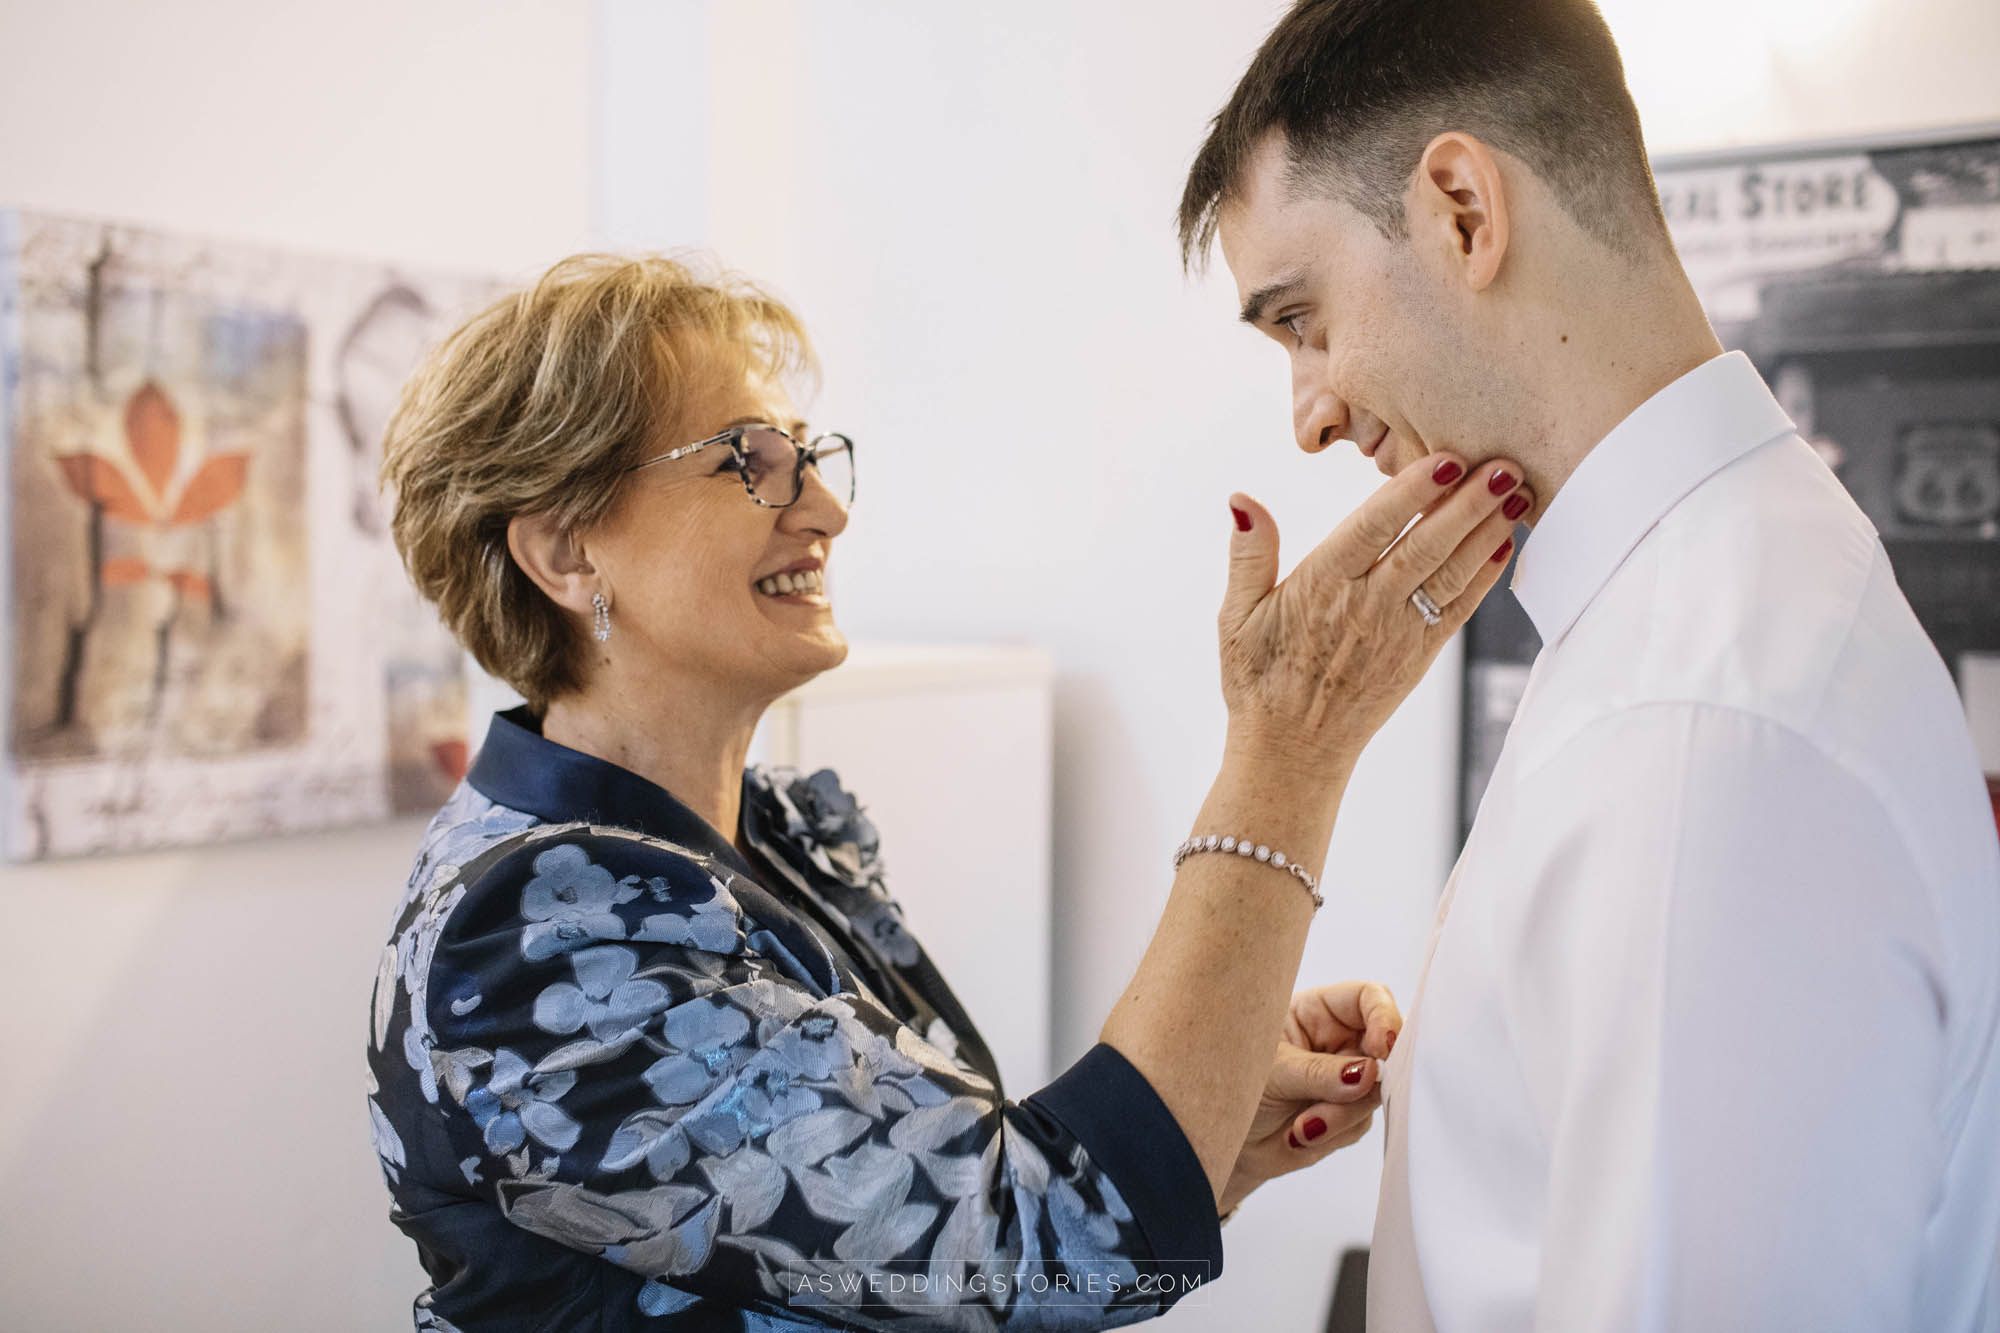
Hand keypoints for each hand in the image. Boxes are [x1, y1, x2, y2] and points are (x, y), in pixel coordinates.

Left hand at [1219, 981, 1401, 1216]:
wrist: (1218, 1138)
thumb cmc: (1231, 1086)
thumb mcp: (1272, 1072)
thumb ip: (1319, 1073)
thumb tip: (1369, 1073)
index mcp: (1315, 1011)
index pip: (1366, 998)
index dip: (1384, 1017)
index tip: (1383, 1048)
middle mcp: (1336, 1041)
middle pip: (1382, 1049)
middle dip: (1367, 1080)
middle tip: (1349, 1095)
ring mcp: (1344, 1079)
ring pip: (1374, 1093)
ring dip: (1341, 1115)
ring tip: (1299, 1127)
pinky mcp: (1345, 1115)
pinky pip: (1360, 1124)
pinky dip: (1333, 1134)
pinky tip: (1298, 1136)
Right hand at [1220, 455, 1529, 772]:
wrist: (1291, 751)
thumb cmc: (1259, 677)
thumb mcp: (1236, 616)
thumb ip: (1248, 554)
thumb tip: (1241, 498)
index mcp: (1320, 587)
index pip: (1371, 529)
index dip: (1410, 494)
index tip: (1444, 459)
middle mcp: (1365, 608)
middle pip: (1425, 547)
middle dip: (1468, 504)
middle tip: (1503, 464)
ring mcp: (1398, 633)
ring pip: (1449, 574)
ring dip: (1486, 533)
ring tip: (1517, 493)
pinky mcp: (1418, 656)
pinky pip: (1457, 610)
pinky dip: (1484, 578)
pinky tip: (1504, 545)